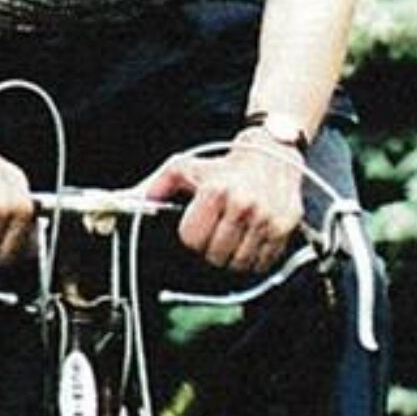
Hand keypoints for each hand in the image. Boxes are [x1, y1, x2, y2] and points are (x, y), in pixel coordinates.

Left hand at [143, 135, 303, 272]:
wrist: (273, 151)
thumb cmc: (225, 165)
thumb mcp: (186, 167)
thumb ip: (155, 186)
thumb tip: (130, 202)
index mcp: (217, 191)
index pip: (192, 240)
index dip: (192, 237)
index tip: (199, 228)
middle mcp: (244, 205)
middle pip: (215, 256)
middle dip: (211, 250)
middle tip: (217, 234)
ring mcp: (267, 218)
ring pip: (239, 264)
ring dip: (233, 258)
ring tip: (234, 238)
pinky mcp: (286, 226)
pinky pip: (264, 262)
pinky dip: (255, 259)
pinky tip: (252, 241)